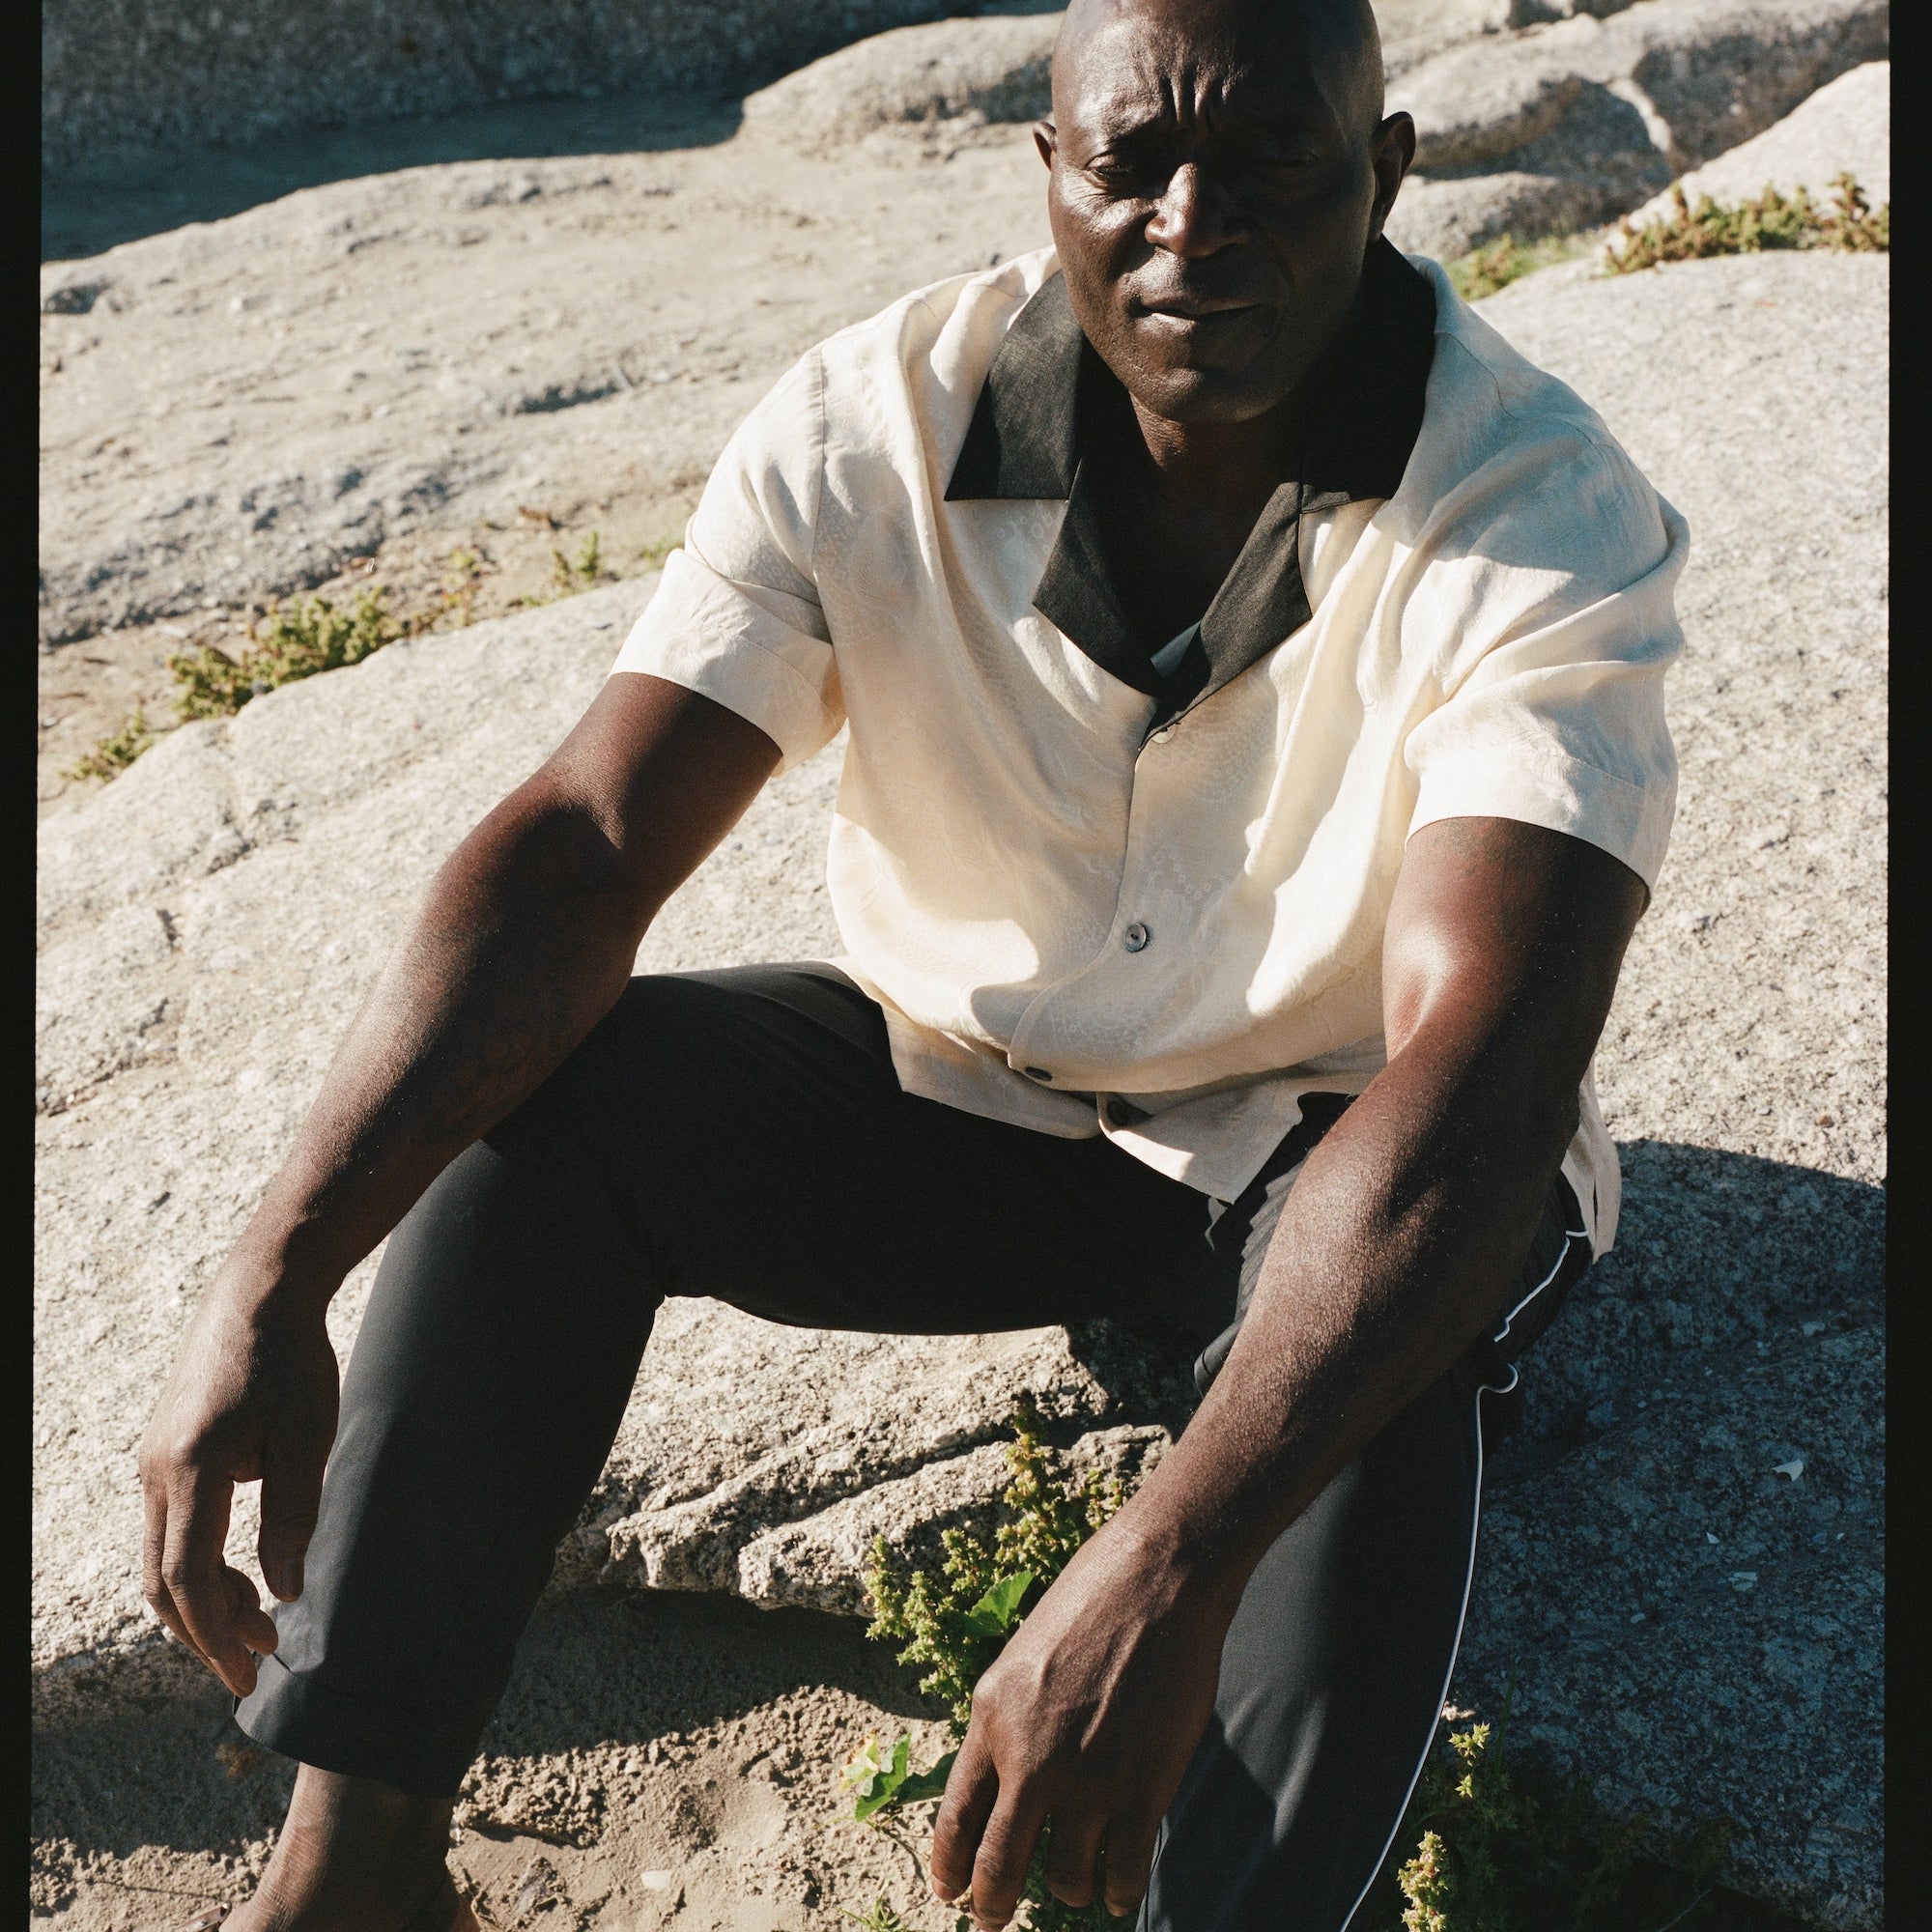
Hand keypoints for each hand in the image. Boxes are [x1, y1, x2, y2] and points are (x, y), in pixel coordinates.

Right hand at [138, 1263, 341, 1696]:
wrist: (261, 1291)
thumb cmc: (292, 1361)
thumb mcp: (307, 1438)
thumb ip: (292, 1516)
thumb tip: (285, 1592)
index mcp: (191, 1469)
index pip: (189, 1579)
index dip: (216, 1635)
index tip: (251, 1671)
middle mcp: (157, 1471)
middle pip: (163, 1580)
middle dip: (207, 1631)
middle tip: (258, 1663)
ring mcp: (153, 1460)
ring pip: (161, 1555)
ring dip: (203, 1597)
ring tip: (259, 1621)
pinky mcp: (163, 1449)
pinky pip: (169, 1524)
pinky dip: (198, 1560)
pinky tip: (242, 1569)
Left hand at [929, 1515, 1231, 1926]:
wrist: (1155, 1578)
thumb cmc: (1091, 1600)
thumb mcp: (1023, 1656)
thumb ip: (1011, 1720)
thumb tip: (1007, 1779)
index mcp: (991, 1718)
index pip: (956, 1817)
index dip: (950, 1866)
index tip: (950, 1892)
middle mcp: (1030, 1758)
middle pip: (999, 1865)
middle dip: (992, 1906)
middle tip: (990, 1922)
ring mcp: (1088, 1780)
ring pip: (1064, 1878)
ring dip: (1067, 1892)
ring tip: (1074, 1890)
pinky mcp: (1142, 1788)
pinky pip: (1122, 1871)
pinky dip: (1117, 1891)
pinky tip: (1117, 1891)